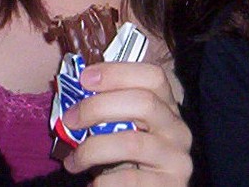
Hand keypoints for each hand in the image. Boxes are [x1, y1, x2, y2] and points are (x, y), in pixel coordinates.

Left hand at [61, 61, 191, 185]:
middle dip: (98, 107)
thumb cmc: (130, 163)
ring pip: (132, 143)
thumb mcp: (126, 132)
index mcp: (168, 108)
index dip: (118, 72)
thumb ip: (111, 113)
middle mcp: (178, 130)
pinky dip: (103, 181)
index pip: (153, 76)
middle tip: (70, 119)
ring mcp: (177, 159)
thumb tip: (74, 97)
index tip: (84, 78)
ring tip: (71, 162)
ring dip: (92, 150)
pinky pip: (129, 179)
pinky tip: (92, 183)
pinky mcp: (170, 186)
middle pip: (144, 102)